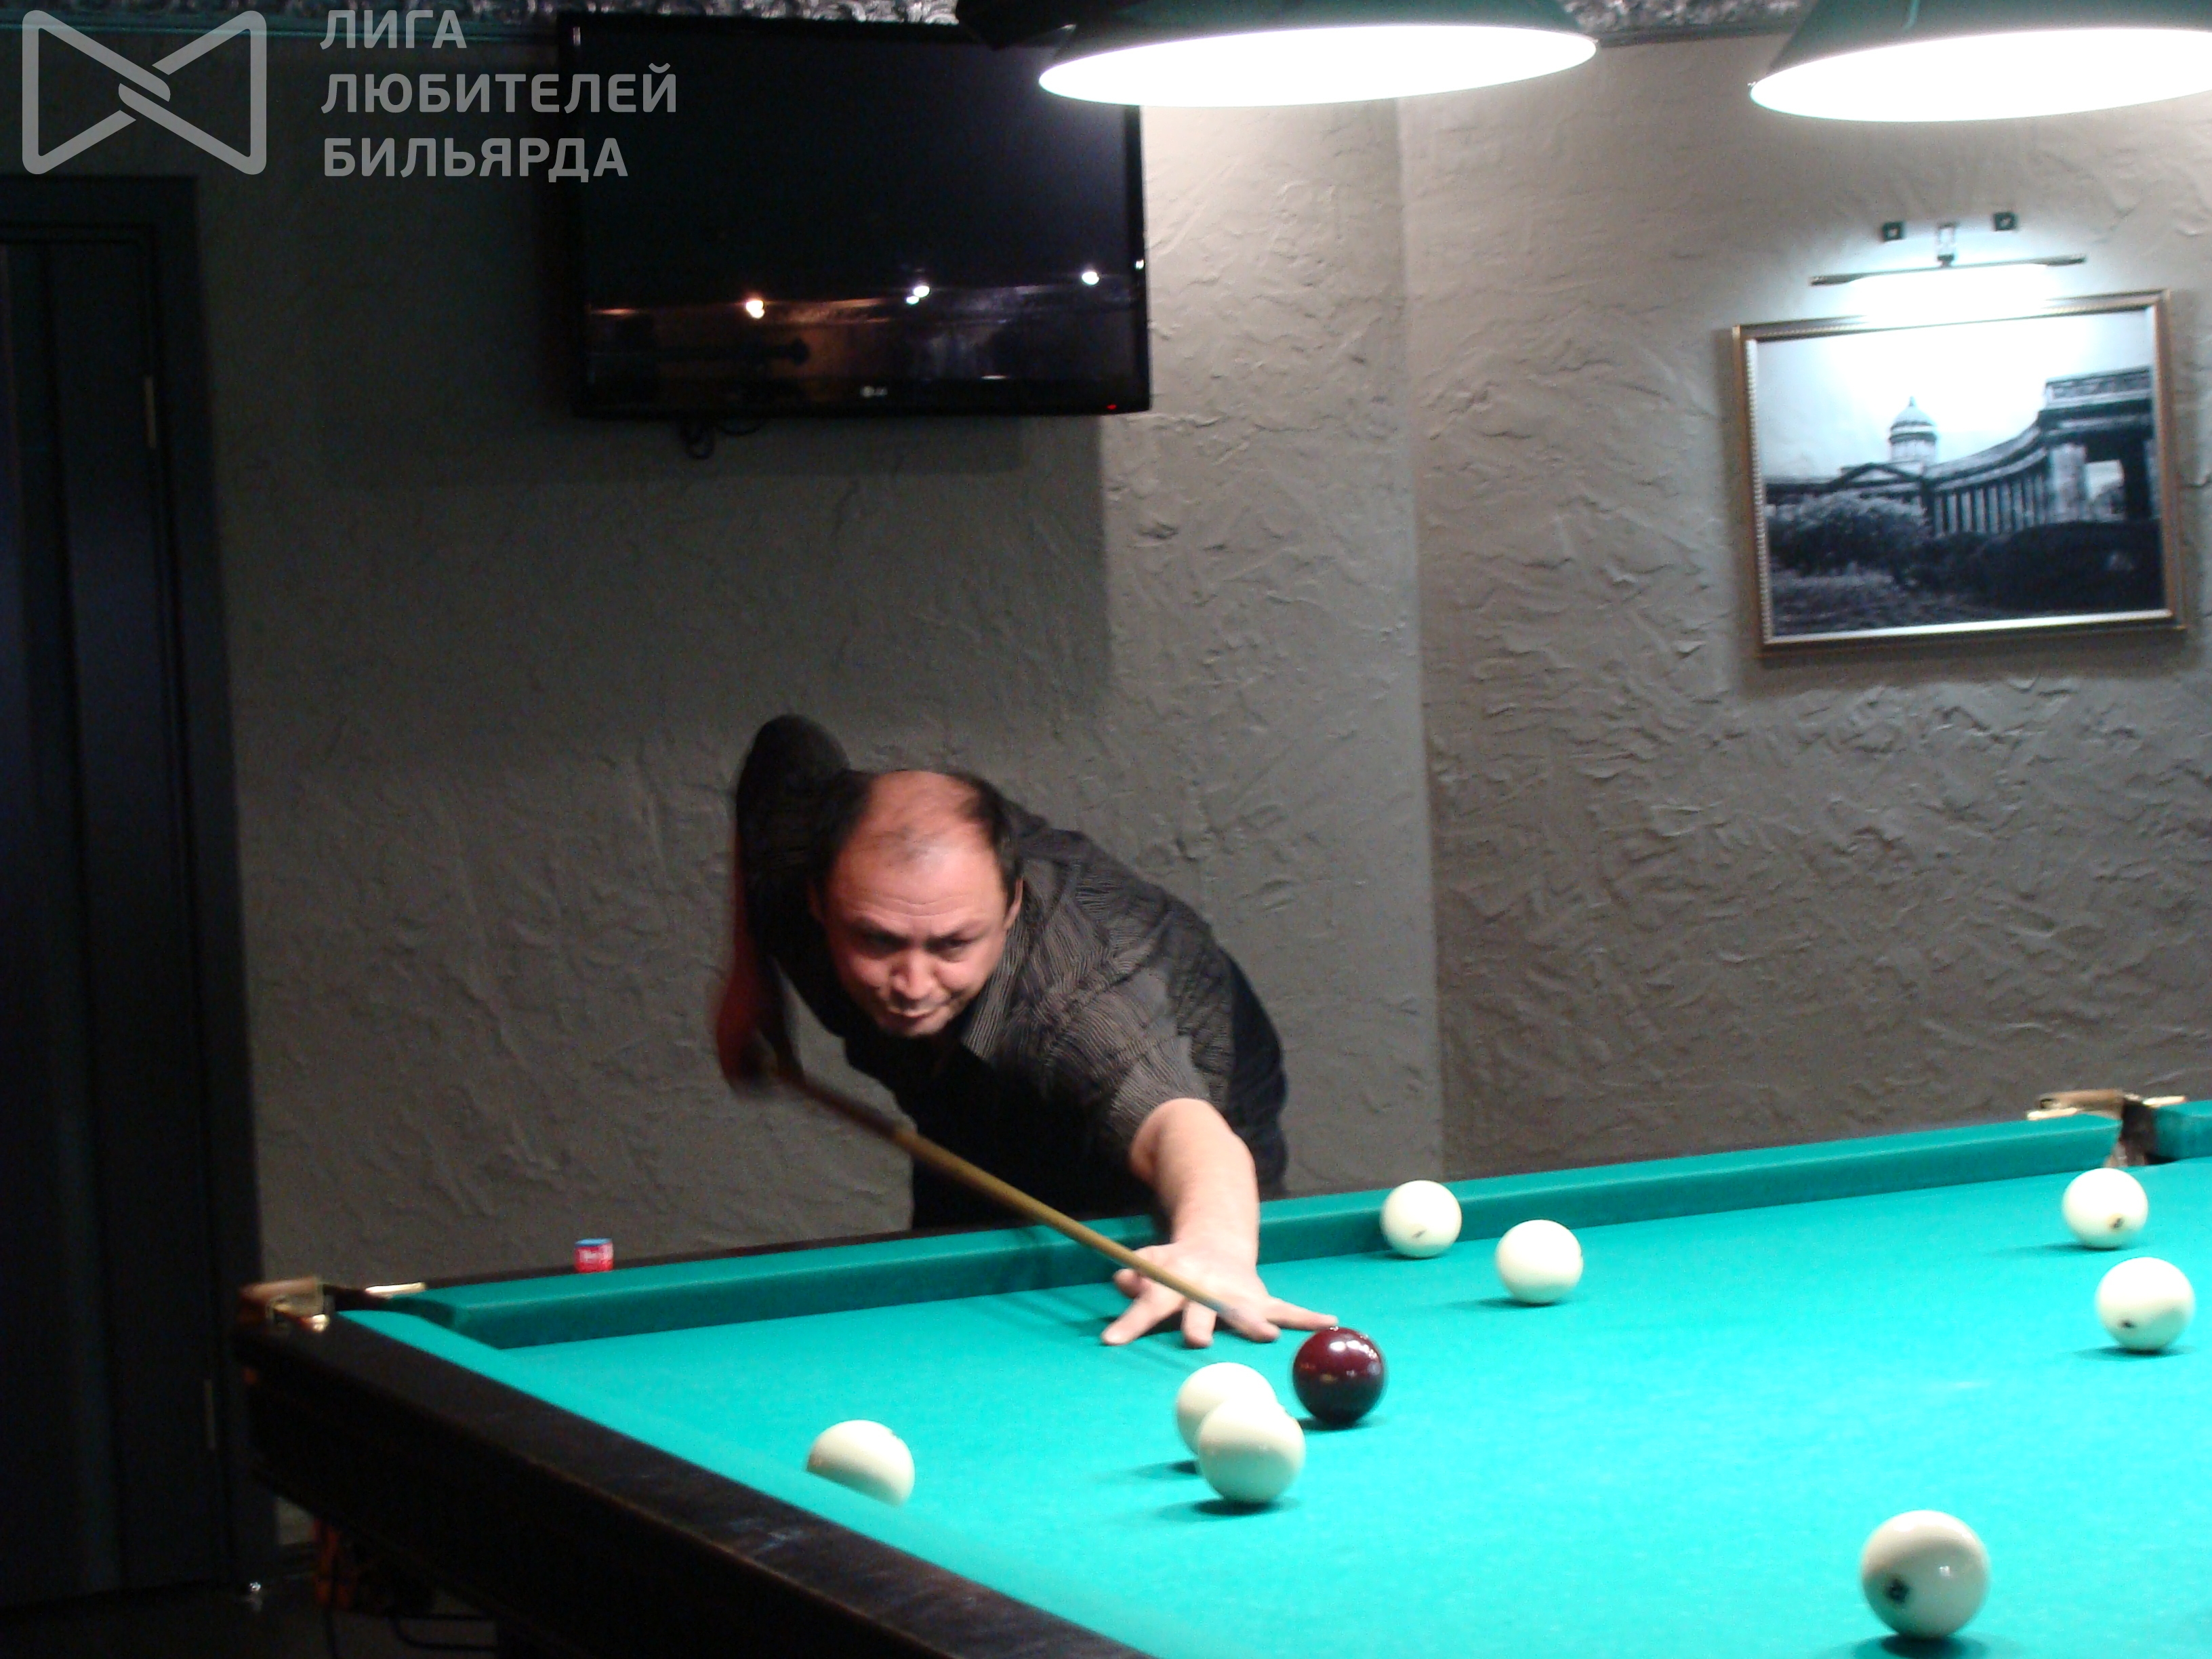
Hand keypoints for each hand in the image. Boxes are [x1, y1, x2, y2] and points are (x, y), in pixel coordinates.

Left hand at [1100, 1236, 1334, 1347]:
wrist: (1215, 1242)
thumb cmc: (1175, 1266)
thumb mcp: (1150, 1265)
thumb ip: (1136, 1277)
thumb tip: (1120, 1277)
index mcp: (1173, 1281)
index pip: (1148, 1305)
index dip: (1130, 1323)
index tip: (1111, 1342)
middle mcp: (1205, 1286)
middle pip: (1200, 1308)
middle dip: (1199, 1324)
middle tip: (1197, 1342)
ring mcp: (1235, 1291)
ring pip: (1244, 1310)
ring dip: (1253, 1323)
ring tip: (1266, 1337)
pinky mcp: (1260, 1297)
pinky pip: (1285, 1310)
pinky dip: (1307, 1317)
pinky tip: (1329, 1322)